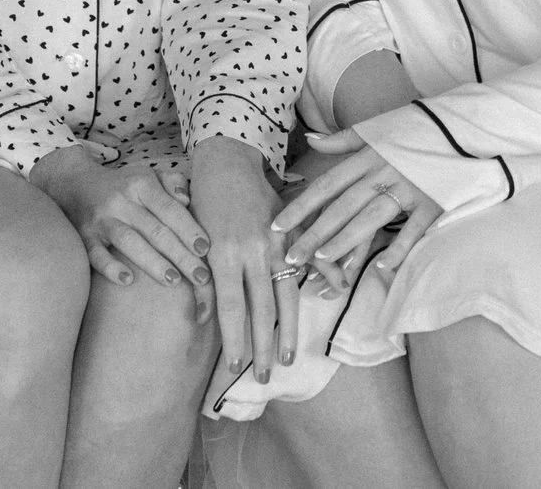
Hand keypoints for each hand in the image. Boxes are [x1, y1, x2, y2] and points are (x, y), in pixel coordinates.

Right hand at [29, 146, 211, 304]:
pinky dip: (110, 267)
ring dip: (152, 262)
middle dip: (180, 254)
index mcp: (141, 184)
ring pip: (129, 242)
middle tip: (202, 276)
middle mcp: (121, 201)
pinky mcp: (84, 237)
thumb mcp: (148, 175)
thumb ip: (172, 184)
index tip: (206, 249)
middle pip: (155, 230)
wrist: (74, 184)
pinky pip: (95, 254)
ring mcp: (101, 220)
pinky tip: (127, 280)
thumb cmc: (123, 185)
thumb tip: (187, 199)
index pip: (170, 209)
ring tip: (174, 280)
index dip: (189, 228)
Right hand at [188, 138, 294, 386]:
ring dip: (234, 337)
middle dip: (262, 345)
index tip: (288, 360)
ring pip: (232, 303)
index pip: (286, 298)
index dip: (287, 331)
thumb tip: (339, 287)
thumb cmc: (260, 197)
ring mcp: (227, 249)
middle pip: (260, 308)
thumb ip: (315, 255)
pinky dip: (205, 308)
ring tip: (236, 365)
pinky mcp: (202, 247)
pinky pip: (204, 285)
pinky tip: (205, 328)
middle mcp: (257, 251)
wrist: (224, 164)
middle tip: (262, 377)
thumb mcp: (294, 222)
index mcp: (281, 246)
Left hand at [270, 130, 437, 295]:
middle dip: (314, 233)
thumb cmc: (415, 128)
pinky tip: (379, 267)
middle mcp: (384, 171)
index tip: (277, 226)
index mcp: (368, 155)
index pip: (327, 184)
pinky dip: (398, 248)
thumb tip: (309, 139)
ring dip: (346, 240)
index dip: (301, 206)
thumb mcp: (376, 128)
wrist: (463, 125)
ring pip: (371, 217)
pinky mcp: (433, 201)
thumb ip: (341, 139)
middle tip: (291, 258)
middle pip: (343, 206)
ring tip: (322, 261)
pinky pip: (413, 229)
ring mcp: (409, 187)